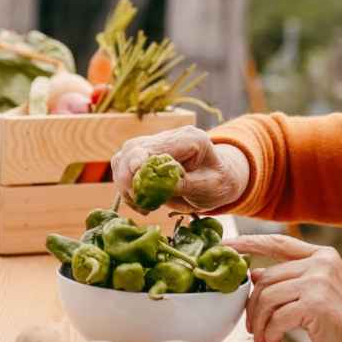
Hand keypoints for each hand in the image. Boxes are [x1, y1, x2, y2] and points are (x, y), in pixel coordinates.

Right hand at [110, 126, 248, 211]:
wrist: (219, 179)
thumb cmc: (218, 184)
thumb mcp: (209, 187)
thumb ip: (185, 184)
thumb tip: (158, 185)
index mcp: (188, 139)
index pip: (154, 148)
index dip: (138, 166)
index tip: (135, 189)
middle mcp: (167, 136)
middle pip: (132, 150)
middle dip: (128, 180)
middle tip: (140, 204)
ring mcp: (153, 143)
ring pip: (122, 158)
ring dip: (125, 185)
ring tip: (142, 205)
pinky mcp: (144, 154)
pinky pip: (123, 167)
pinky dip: (126, 187)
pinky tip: (140, 202)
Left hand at [228, 234, 341, 341]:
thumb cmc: (341, 323)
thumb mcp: (315, 294)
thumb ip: (288, 280)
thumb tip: (254, 274)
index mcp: (321, 256)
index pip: (277, 243)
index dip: (248, 243)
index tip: (224, 247)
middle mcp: (320, 263)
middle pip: (266, 279)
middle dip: (253, 307)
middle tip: (253, 330)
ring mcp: (318, 281)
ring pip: (267, 298)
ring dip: (260, 324)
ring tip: (263, 340)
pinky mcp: (315, 303)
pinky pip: (276, 318)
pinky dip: (271, 334)